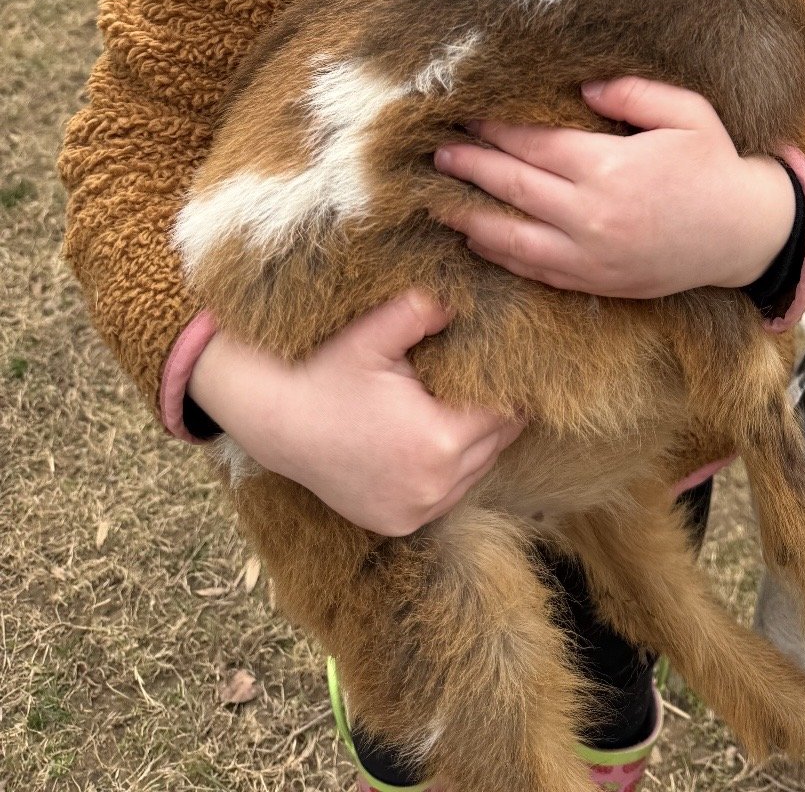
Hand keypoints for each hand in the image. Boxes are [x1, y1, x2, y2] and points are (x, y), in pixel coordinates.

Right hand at [187, 291, 524, 536]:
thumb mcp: (372, 335)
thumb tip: (461, 300)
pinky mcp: (401, 523)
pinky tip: (436, 438)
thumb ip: (421, 311)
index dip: (510, 385)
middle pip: (498, 443)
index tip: (511, 363)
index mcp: (437, 438)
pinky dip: (451, 469)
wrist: (274, 423)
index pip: (505, 412)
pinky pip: (449, 494)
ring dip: (477, 442)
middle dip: (497, 411)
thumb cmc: (325, 373)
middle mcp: (434, 485)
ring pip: (478, 470)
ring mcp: (417, 510)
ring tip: (466, 405)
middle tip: (494, 379)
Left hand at [432, 77, 795, 296]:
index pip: (534, 144)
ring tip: (437, 200)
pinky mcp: (595, 282)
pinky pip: (535, 270)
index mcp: (609, 168)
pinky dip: (500, 255)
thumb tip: (582, 86)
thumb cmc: (714, 166)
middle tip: (436, 152)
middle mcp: (591, 215)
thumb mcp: (687, 114)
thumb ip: (633, 92)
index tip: (466, 115)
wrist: (743, 236)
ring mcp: (590, 256)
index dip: (495, 129)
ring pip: (512, 238)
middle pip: (513, 187)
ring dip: (469, 216)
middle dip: (470, 167)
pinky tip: (477, 240)